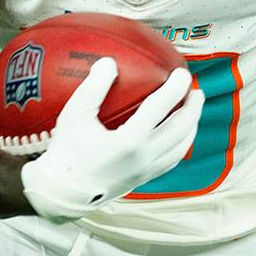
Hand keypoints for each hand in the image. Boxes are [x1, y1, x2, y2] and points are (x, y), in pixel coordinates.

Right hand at [20, 57, 203, 222]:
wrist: (59, 193)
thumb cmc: (65, 153)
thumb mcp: (74, 116)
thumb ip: (93, 88)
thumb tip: (109, 62)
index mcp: (128, 142)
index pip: (160, 108)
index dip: (175, 88)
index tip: (182, 73)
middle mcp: (143, 158)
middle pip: (181, 129)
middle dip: (193, 108)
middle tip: (196, 91)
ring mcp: (145, 171)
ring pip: (181, 147)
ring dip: (191, 126)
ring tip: (192, 109)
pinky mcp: (143, 179)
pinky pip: (171, 160)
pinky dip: (180, 143)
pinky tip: (178, 134)